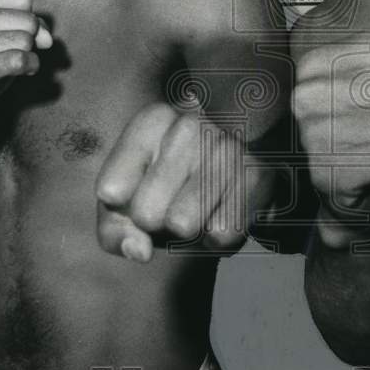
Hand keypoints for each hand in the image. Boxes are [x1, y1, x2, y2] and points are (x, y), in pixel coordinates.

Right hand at [0, 0, 51, 139]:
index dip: (30, 17)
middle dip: (30, 39)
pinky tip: (20, 72)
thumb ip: (32, 23)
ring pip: (25, 41)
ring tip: (9, 64)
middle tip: (12, 52)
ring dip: (28, 55)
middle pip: (27, 20)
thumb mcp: (5, 31)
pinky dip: (29, 66)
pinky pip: (19, 60)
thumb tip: (47, 39)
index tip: (17, 33)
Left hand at [96, 102, 268, 262]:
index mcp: (152, 119)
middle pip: (146, 213)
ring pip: (183, 226)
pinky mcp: (258, 173)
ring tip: (198, 209)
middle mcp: (190, 123)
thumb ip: (114, 230)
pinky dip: (217, 238)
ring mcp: (228, 145)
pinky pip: (221, 234)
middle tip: (172, 206)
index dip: (122, 210)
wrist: (234, 178)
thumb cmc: (167, 190)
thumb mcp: (127, 203)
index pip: (111, 191)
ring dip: (188, 233)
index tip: (138, 193)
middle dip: (155, 224)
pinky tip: (222, 212)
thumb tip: (140, 251)